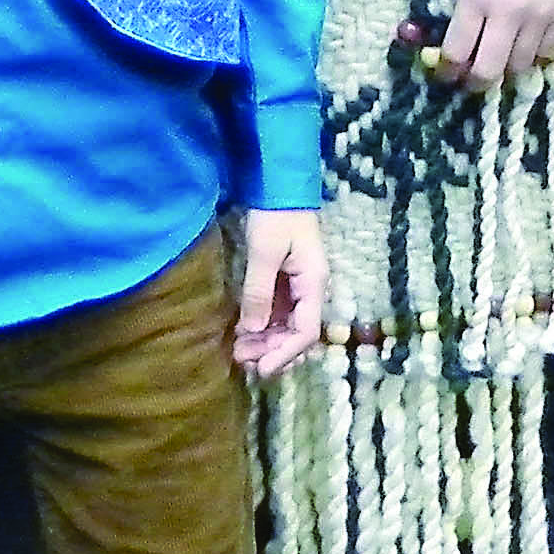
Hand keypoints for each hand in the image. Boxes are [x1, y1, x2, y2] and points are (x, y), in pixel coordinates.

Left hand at [232, 211, 324, 376]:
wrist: (280, 185)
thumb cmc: (276, 216)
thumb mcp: (264, 252)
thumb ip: (259, 292)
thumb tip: (252, 331)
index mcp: (314, 283)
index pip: (306, 331)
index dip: (285, 353)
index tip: (261, 368)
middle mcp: (311, 290)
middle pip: (298, 334)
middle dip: (273, 352)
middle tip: (242, 359)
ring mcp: (298, 287)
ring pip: (287, 327)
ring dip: (266, 343)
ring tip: (238, 352)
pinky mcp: (286, 283)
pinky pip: (277, 314)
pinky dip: (262, 327)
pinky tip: (243, 334)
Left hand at [429, 0, 553, 89]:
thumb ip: (464, 0)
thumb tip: (459, 38)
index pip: (457, 51)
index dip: (448, 70)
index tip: (446, 74)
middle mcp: (507, 12)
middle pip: (489, 70)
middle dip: (475, 82)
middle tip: (471, 80)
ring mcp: (539, 16)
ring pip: (519, 66)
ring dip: (505, 68)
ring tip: (499, 61)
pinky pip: (547, 51)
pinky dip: (532, 54)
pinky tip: (524, 44)